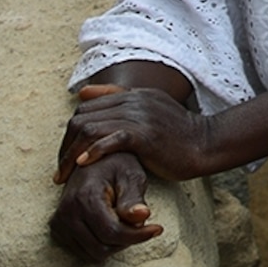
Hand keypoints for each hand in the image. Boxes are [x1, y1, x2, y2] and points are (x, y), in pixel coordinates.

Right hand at [50, 152, 161, 258]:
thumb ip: (134, 198)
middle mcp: (66, 212)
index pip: (112, 233)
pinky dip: (101, 243)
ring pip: (93, 253)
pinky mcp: (57, 229)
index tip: (158, 229)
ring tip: (125, 221)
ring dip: (115, 244)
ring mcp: (58, 222)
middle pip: (102, 248)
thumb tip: (142, 217)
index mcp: (84, 197)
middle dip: (127, 240)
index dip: (138, 236)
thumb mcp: (131, 176)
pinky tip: (110, 225)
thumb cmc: (117, 165)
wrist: (93, 160)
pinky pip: (84, 251)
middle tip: (141, 223)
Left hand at [58, 83, 220, 183]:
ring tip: (65, 174)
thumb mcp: (149, 110)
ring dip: (72, 153)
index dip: (70, 133)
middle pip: (83, 117)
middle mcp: (134, 101)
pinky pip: (111, 139)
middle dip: (65, 145)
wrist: (206, 144)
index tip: (67, 156)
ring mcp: (140, 116)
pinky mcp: (146, 134)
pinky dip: (93, 151)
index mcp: (133, 94)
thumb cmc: (176, 134)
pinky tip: (84, 164)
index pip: (86, 107)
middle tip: (61, 170)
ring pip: (91, 128)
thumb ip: (118, 100)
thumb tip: (83, 92)